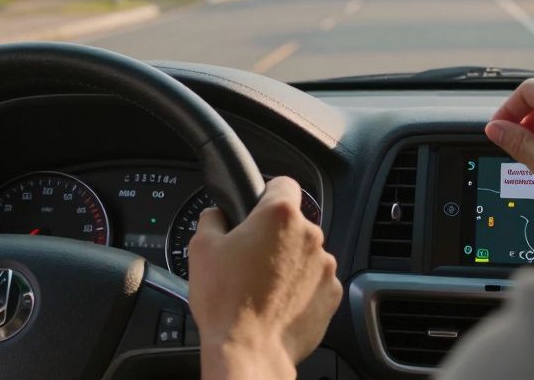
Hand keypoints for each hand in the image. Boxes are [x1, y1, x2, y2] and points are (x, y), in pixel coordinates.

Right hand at [189, 177, 341, 379]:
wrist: (249, 350)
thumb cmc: (226, 301)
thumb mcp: (202, 248)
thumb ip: (213, 218)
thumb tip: (218, 214)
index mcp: (279, 215)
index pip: (282, 183)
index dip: (266, 194)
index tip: (257, 208)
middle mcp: (309, 235)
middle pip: (293, 223)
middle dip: (274, 235)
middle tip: (249, 257)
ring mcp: (325, 266)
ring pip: (305, 253)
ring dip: (288, 262)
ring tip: (262, 286)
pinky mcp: (332, 294)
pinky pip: (315, 281)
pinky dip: (301, 288)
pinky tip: (278, 302)